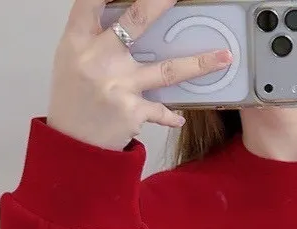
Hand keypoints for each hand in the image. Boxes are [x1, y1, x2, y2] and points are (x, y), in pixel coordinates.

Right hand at [48, 0, 231, 150]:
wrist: (73, 146)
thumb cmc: (74, 101)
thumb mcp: (71, 60)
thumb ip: (94, 37)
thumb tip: (119, 12)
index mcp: (78, 40)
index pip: (92, 0)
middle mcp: (97, 58)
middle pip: (136, 21)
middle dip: (160, 3)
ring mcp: (117, 84)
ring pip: (166, 69)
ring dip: (199, 64)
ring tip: (224, 57)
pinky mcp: (131, 111)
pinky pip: (162, 110)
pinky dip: (171, 115)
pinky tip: (179, 117)